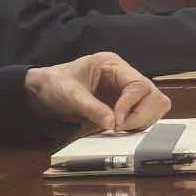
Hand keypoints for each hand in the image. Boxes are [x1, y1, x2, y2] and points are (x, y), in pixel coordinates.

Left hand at [28, 53, 169, 136]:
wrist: (41, 92)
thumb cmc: (54, 85)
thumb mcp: (70, 95)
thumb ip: (92, 109)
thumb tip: (113, 125)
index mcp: (113, 65)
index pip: (139, 85)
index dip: (131, 105)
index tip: (116, 121)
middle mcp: (124, 77)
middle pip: (153, 97)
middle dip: (140, 116)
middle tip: (118, 128)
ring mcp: (126, 92)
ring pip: (153, 108)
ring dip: (139, 122)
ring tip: (116, 129)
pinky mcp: (124, 106)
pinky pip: (142, 117)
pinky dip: (134, 126)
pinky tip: (115, 130)